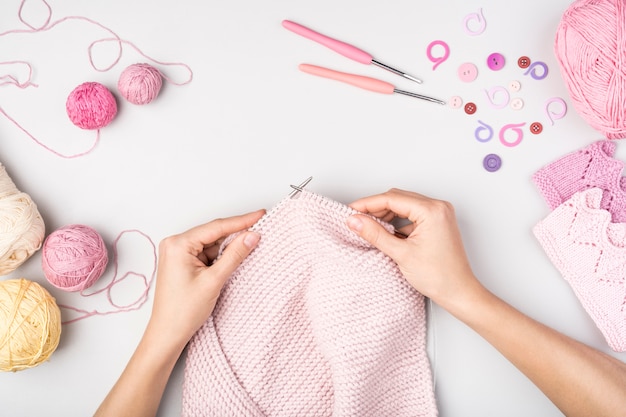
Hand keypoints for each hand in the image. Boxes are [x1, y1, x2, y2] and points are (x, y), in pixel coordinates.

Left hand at [147, 210, 264, 353]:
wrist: (168, 333)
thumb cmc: (182, 311)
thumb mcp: (214, 280)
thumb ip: (234, 255)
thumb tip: (251, 236)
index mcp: (178, 244)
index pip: (216, 227)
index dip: (241, 221)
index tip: (259, 215)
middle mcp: (175, 244)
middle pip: (214, 233)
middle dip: (237, 233)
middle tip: (260, 228)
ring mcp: (178, 253)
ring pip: (212, 244)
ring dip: (230, 247)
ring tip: (252, 244)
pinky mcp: (183, 263)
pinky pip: (207, 253)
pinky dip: (221, 256)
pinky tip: (236, 257)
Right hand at [347, 188, 479, 310]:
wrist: (459, 292)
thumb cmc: (440, 276)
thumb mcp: (401, 254)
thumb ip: (375, 234)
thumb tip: (355, 221)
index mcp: (432, 211)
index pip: (391, 198)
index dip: (367, 204)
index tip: (351, 210)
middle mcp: (438, 207)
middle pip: (397, 198)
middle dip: (375, 208)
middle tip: (356, 219)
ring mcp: (439, 214)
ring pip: (404, 205)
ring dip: (386, 214)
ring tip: (369, 227)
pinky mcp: (437, 222)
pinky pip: (412, 214)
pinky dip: (397, 221)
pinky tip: (386, 232)